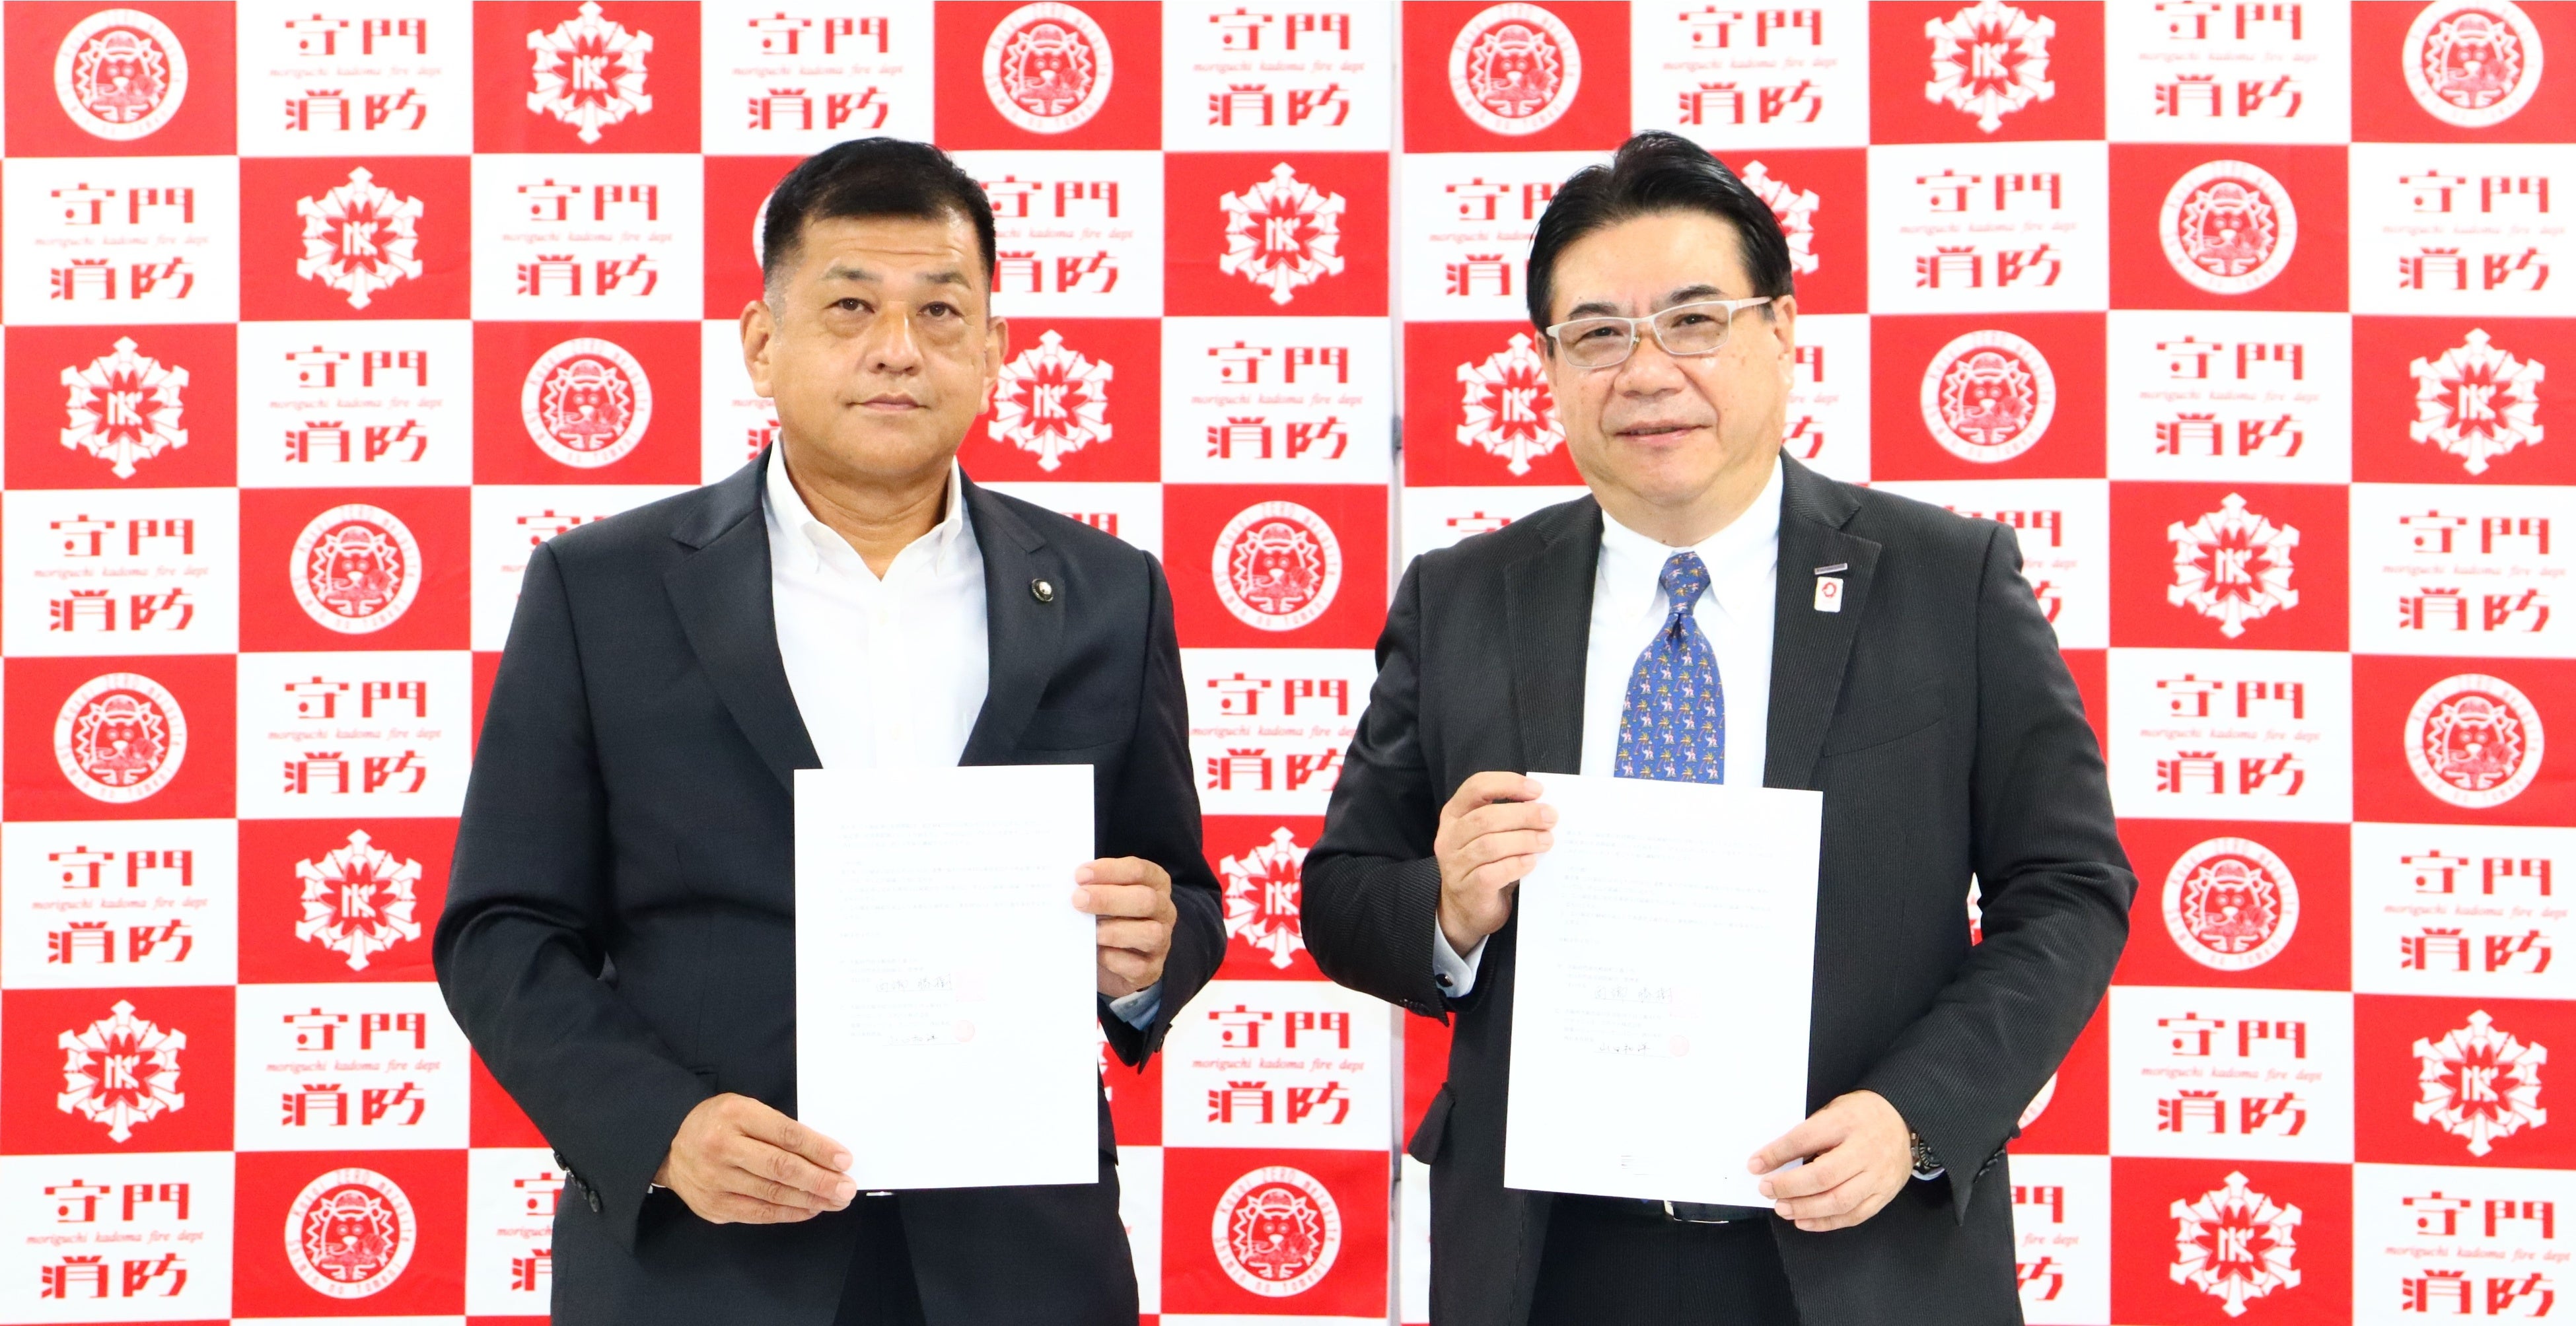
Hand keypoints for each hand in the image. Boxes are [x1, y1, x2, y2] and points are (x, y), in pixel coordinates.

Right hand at [654, 1093, 855, 1223]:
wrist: (669, 1144)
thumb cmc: (718, 1123)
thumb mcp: (746, 1109)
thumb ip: (779, 1128)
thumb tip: (824, 1154)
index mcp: (735, 1115)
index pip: (786, 1135)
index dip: (818, 1149)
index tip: (844, 1160)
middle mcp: (722, 1148)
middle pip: (780, 1168)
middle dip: (819, 1180)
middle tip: (846, 1188)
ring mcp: (715, 1180)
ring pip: (771, 1194)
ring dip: (810, 1200)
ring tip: (835, 1201)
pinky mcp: (713, 1206)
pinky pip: (757, 1213)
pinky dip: (787, 1213)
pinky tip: (809, 1209)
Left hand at [1076, 857, 1175, 998]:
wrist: (1115, 962)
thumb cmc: (1108, 919)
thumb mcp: (1105, 897)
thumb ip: (1094, 887)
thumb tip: (1071, 885)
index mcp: (1155, 884)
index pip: (1139, 871)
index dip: (1110, 871)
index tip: (1080, 875)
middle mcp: (1164, 910)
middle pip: (1146, 899)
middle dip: (1109, 899)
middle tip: (1078, 900)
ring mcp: (1162, 941)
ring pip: (1150, 933)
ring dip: (1114, 931)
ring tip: (1090, 931)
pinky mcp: (1152, 969)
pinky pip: (1137, 965)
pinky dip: (1113, 959)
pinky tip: (1096, 953)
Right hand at [1434, 772, 1554, 956]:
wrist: (1467, 909)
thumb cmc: (1485, 865)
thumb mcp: (1490, 836)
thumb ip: (1509, 821)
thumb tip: (1546, 809)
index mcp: (1454, 814)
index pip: (1476, 787)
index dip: (1508, 784)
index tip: (1537, 791)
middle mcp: (1449, 837)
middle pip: (1486, 817)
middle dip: (1523, 814)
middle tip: (1550, 817)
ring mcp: (1455, 864)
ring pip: (1490, 845)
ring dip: (1524, 840)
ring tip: (1547, 841)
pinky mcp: (1467, 888)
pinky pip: (1492, 873)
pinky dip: (1515, 865)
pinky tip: (1531, 862)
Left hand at [1748, 1090, 1913, 1231]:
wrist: (1902, 1119)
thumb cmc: (1860, 1115)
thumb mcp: (1832, 1111)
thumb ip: (1808, 1134)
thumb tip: (1773, 1159)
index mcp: (1845, 1123)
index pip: (1805, 1139)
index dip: (1777, 1154)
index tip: (1755, 1165)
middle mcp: (1864, 1151)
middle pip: (1822, 1176)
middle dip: (1789, 1187)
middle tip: (1767, 1190)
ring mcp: (1877, 1176)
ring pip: (1839, 1201)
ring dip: (1805, 1209)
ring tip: (1782, 1208)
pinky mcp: (1884, 1194)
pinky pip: (1854, 1215)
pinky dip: (1826, 1222)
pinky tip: (1805, 1221)